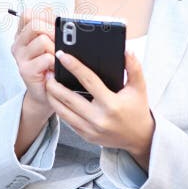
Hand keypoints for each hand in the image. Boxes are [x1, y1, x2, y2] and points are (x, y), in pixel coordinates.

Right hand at [10, 8, 55, 116]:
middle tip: (61, 43)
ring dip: (56, 48)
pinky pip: (46, 58)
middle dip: (53, 31)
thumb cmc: (51, 66)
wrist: (47, 93)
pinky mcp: (25, 71)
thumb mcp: (51, 42)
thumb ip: (50, 24)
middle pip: (35, 24)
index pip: (29, 14)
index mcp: (22, 34)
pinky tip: (56, 68)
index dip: (45, 17)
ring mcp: (20, 58)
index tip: (55, 26)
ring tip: (59, 57)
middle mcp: (18, 44)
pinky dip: (55, 62)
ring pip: (42, 40)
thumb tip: (50, 9)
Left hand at [46, 50, 154, 169]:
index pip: (88, 81)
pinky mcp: (85, 136)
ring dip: (52, 96)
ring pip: (62, 111)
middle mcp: (99, 118)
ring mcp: (90, 129)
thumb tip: (126, 50)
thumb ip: (134, 67)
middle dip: (54, 84)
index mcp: (111, 104)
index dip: (74, 66)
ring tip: (48, 83)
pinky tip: (55, 97)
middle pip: (68, 98)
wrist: (139, 138)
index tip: (63, 56)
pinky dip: (59, 108)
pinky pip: (67, 120)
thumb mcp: (139, 87)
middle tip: (48, 71)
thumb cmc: (137, 109)